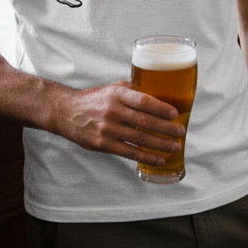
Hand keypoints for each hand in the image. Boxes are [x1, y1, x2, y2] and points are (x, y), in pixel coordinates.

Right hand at [58, 82, 184, 165]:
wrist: (67, 112)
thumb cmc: (95, 99)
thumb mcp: (113, 88)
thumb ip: (133, 92)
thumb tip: (158, 96)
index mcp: (117, 94)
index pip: (143, 100)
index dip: (160, 108)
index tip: (175, 114)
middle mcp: (113, 110)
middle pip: (144, 121)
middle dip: (166, 128)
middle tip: (181, 132)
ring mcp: (107, 128)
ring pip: (138, 138)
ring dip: (159, 144)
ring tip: (174, 147)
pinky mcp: (103, 144)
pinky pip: (128, 152)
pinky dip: (145, 156)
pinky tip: (158, 158)